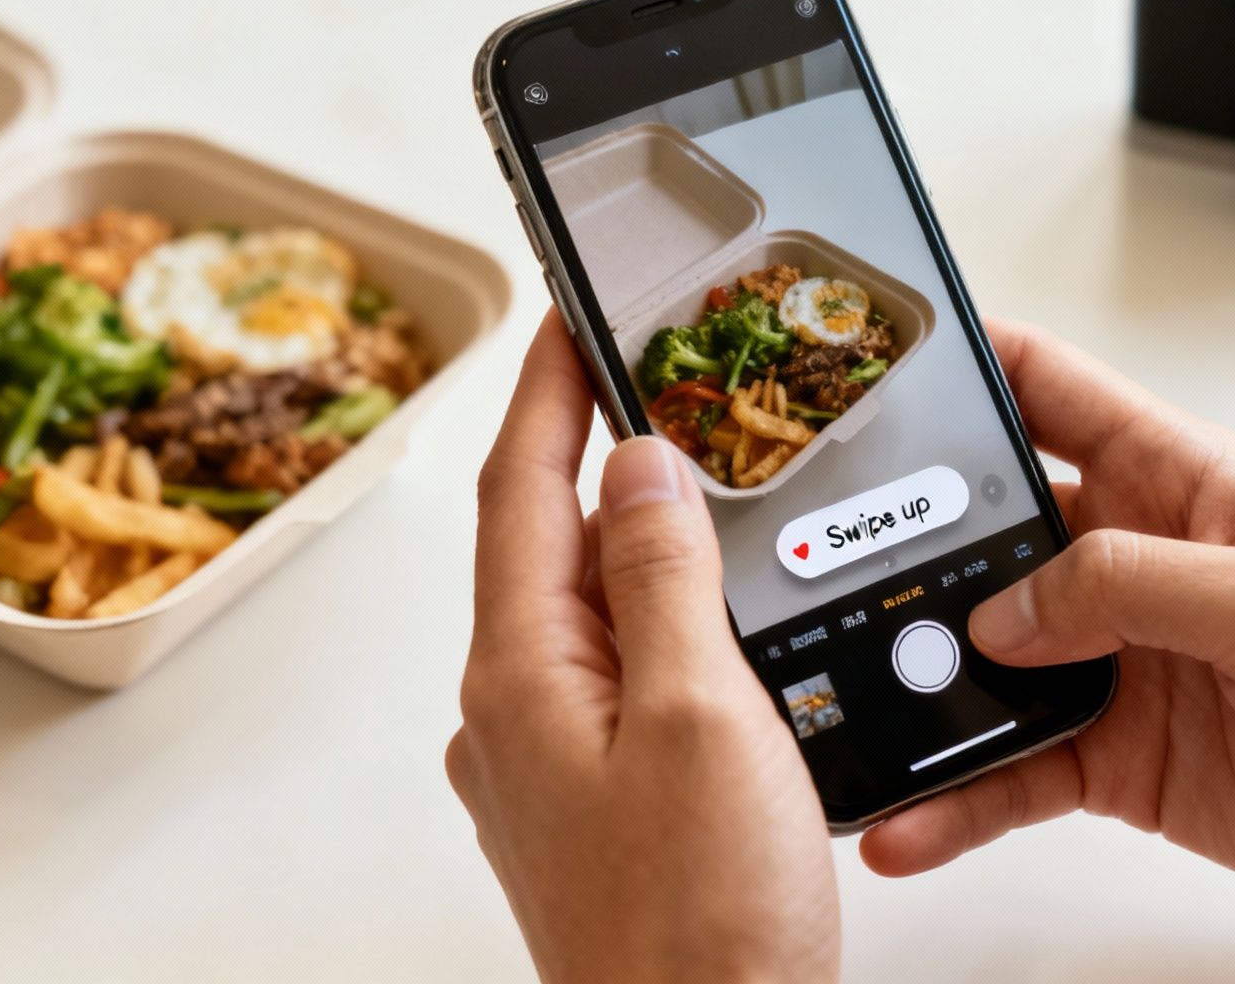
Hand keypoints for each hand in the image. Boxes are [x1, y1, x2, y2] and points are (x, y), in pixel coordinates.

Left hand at [448, 314, 837, 983]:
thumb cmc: (699, 923)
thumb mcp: (700, 715)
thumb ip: (663, 577)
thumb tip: (639, 466)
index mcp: (522, 676)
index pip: (520, 488)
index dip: (547, 389)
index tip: (570, 312)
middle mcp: (514, 713)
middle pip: (550, 543)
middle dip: (604, 455)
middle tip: (668, 382)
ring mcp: (548, 762)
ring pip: (589, 610)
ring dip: (642, 542)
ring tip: (713, 488)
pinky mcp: (592, 800)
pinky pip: (614, 674)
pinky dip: (660, 620)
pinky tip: (720, 620)